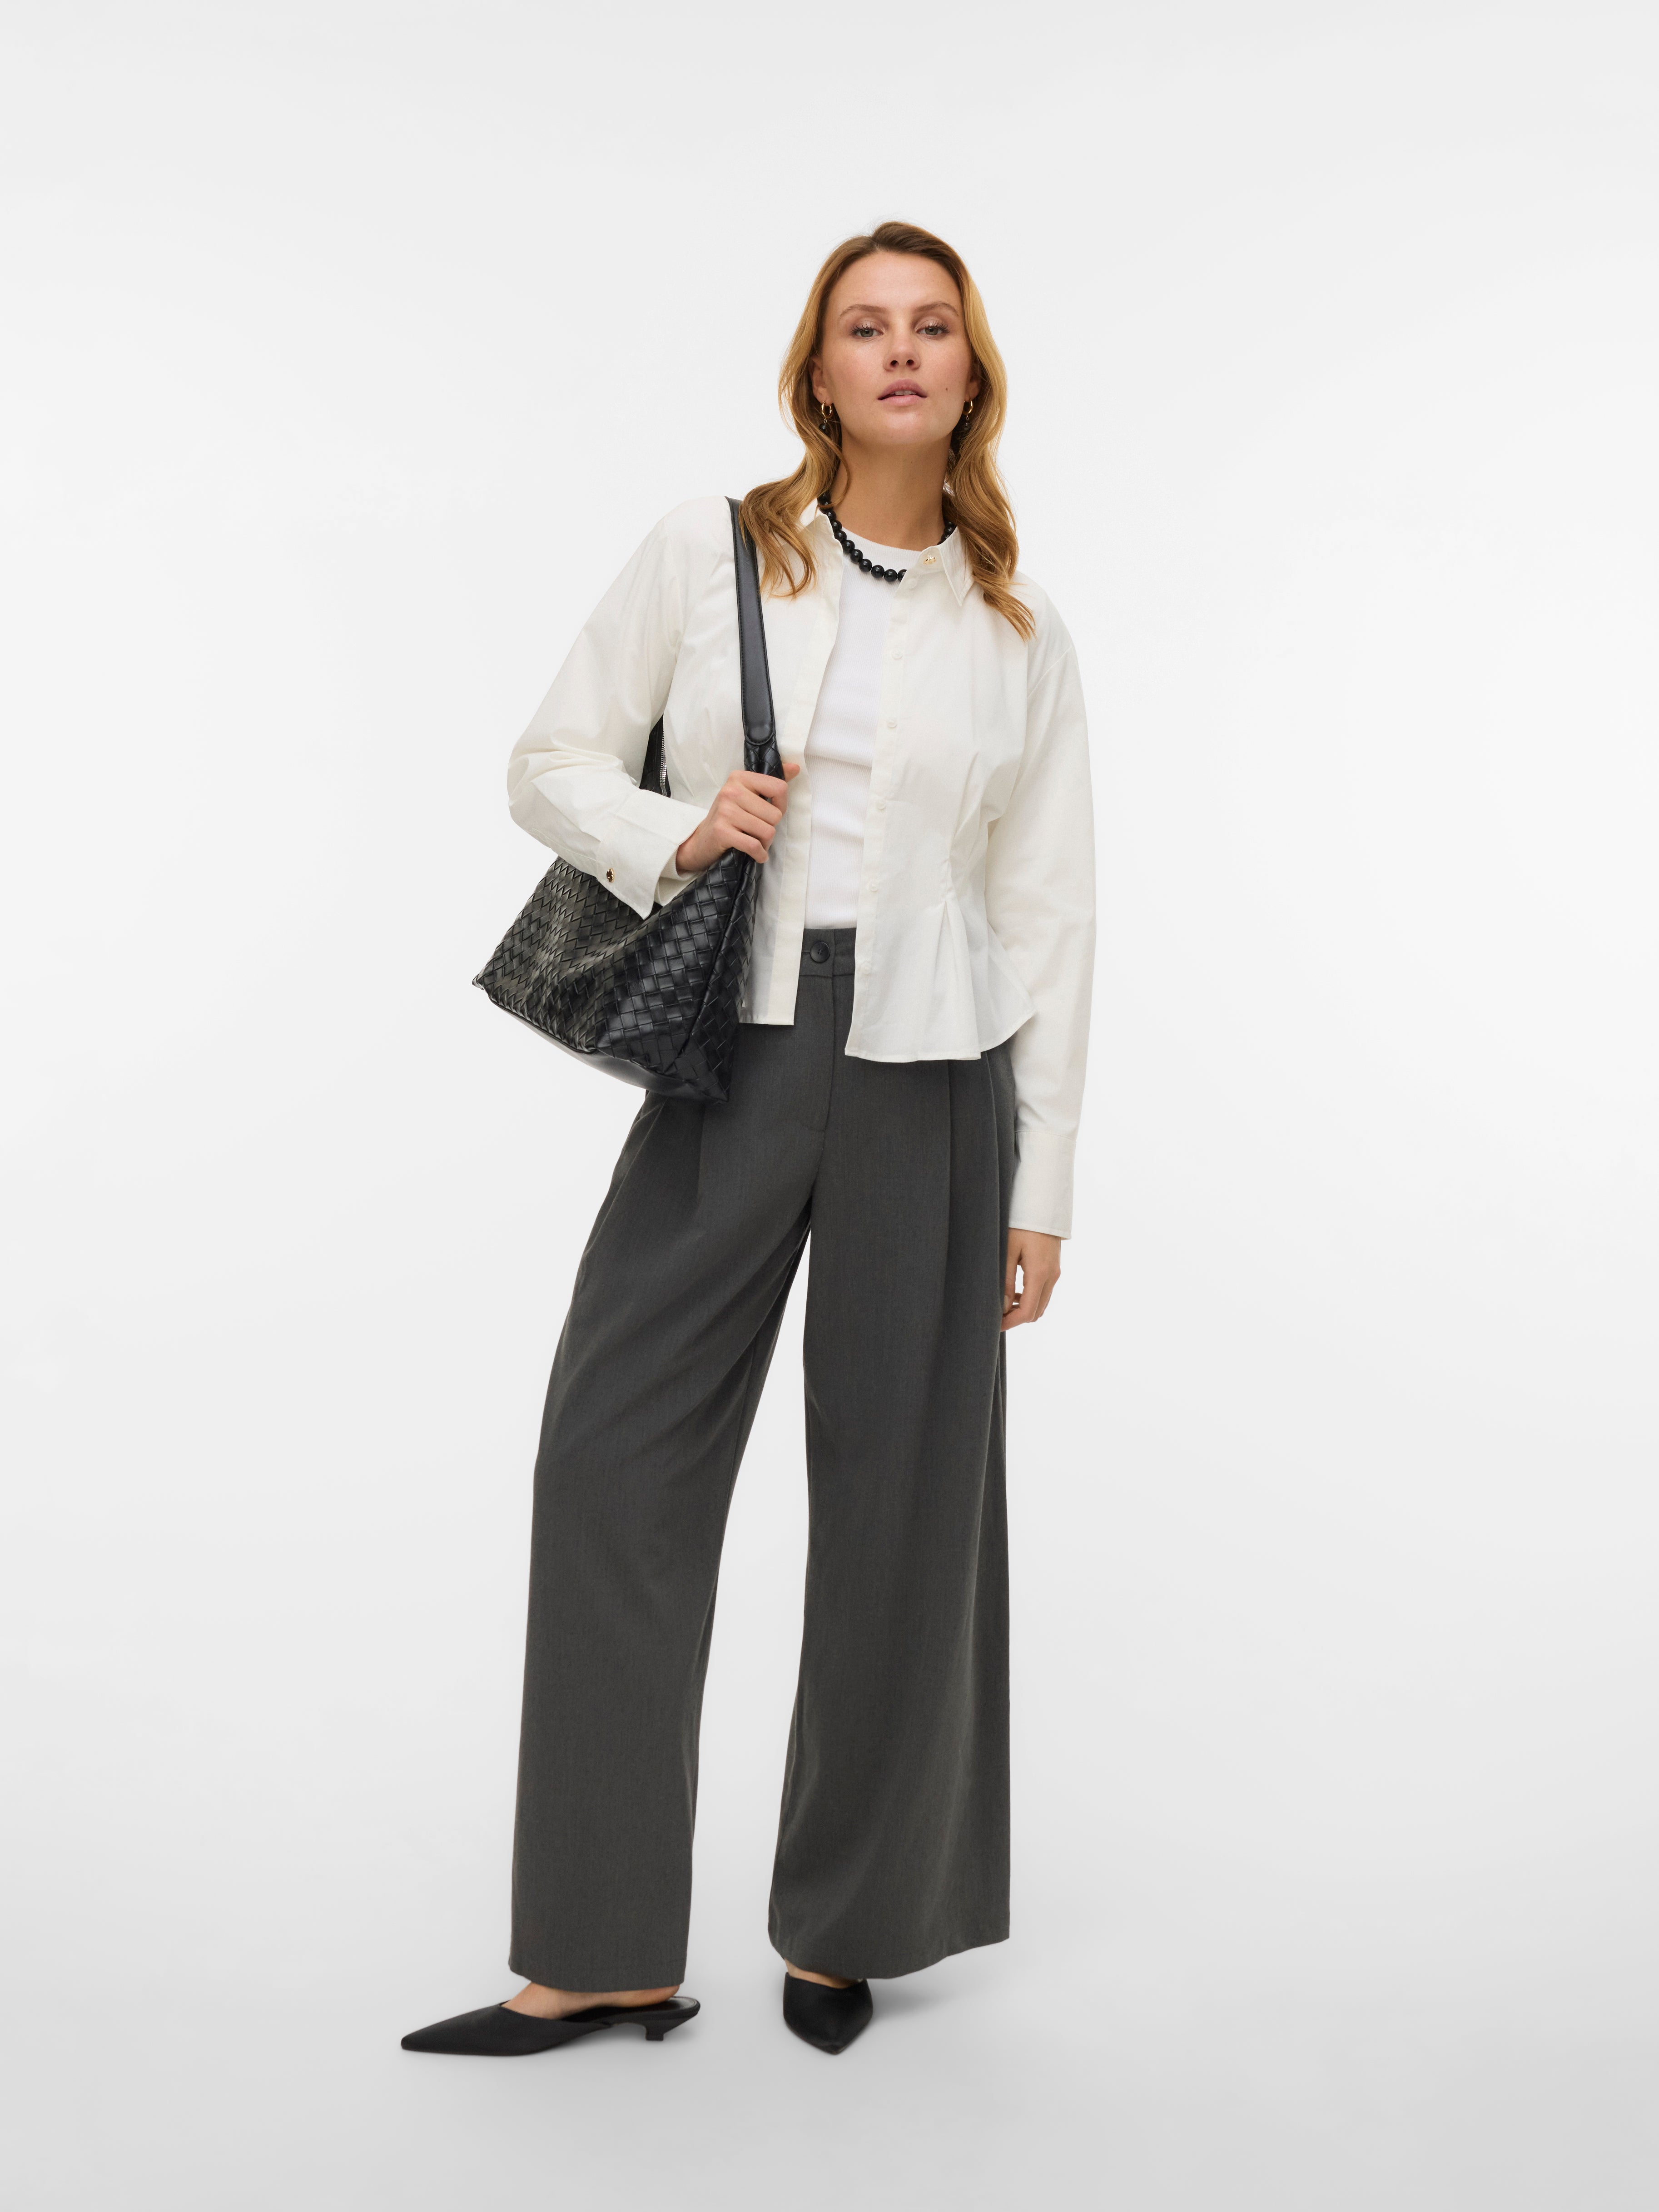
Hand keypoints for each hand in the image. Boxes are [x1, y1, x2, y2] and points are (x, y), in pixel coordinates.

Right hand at [675, 762, 801, 873]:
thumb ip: (772, 783)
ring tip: (754, 841)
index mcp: (739, 777)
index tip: (770, 812)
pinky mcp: (722, 831)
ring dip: (765, 842)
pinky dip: (759, 854)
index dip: (781, 805)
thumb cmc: (730, 817)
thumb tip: (795, 768)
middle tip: (757, 830)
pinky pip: (754, 845)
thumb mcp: (748, 795)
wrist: (702, 840)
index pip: (779, 788)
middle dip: (771, 827)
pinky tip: (756, 854)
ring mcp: (725, 811)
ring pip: (767, 831)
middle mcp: (731, 791)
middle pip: (775, 814)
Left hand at [1002, 1230, 1060, 1329]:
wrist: (1041, 1206)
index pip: (1028, 1311)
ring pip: (1041, 1304)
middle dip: (1017, 1318)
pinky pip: (1044, 1293)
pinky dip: (1031, 1299)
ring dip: (1024, 1309)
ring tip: (1003, 1305)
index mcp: (1039, 1273)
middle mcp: (1051, 1276)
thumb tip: (1003, 1307)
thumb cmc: (1021, 1225)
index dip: (1011, 1322)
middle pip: (1036, 1312)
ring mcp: (1055, 1273)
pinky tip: (1015, 1293)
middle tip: (996, 1316)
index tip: (995, 1324)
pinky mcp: (1054, 1269)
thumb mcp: (1008, 1251)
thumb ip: (1006, 1281)